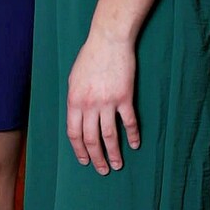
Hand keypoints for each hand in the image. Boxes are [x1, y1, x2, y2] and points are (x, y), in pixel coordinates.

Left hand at [66, 30, 139, 174]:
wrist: (109, 40)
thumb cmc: (90, 57)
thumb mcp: (74, 79)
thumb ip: (75, 99)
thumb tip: (77, 117)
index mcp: (74, 101)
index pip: (74, 133)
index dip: (79, 150)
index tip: (84, 161)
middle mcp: (89, 105)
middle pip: (91, 139)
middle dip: (96, 158)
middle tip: (102, 170)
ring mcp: (107, 102)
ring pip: (109, 135)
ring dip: (114, 153)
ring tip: (118, 165)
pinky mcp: (125, 97)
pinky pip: (129, 122)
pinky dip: (132, 135)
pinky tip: (135, 145)